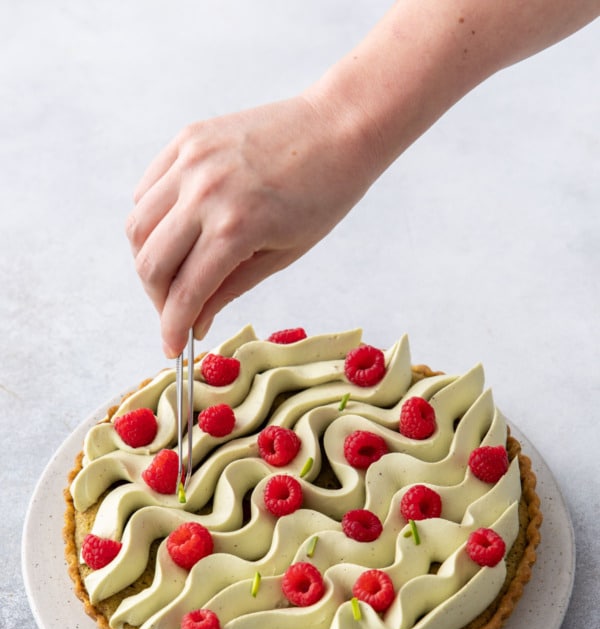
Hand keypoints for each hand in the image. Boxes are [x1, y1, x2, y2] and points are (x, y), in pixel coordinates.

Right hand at [126, 95, 377, 355]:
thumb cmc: (322, 198)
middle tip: (175, 312)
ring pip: (137, 226)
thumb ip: (229, 289)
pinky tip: (174, 233)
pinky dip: (151, 219)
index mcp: (235, 228)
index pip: (185, 293)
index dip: (173, 328)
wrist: (337, 129)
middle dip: (157, 299)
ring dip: (148, 260)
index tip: (172, 349)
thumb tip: (195, 323)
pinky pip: (147, 190)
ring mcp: (191, 161)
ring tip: (173, 274)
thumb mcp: (281, 256)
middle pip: (149, 262)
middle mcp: (204, 193)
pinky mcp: (187, 140)